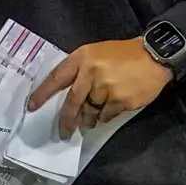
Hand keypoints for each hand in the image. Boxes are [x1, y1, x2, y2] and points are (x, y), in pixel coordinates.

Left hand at [28, 37, 171, 134]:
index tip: (32, 107)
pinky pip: (105, 115)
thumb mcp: (97, 53)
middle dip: (66, 120)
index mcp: (81, 57)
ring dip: (90, 117)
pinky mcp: (119, 100)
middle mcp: (90, 72)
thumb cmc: (123, 54)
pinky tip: (113, 107)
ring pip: (90, 111)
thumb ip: (81, 70)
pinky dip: (106, 115)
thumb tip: (67, 95)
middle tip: (63, 131)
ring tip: (92, 119)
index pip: (56, 77)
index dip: (43, 93)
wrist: (153, 55)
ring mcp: (105, 88)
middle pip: (72, 102)